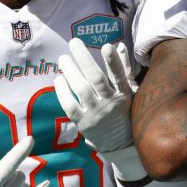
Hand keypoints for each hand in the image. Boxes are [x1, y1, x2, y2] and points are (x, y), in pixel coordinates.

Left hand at [55, 39, 135, 153]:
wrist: (120, 144)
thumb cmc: (123, 112)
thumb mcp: (128, 92)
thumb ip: (123, 68)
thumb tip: (120, 45)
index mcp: (123, 94)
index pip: (119, 76)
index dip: (113, 62)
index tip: (106, 46)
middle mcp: (110, 103)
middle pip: (96, 78)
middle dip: (84, 58)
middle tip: (74, 42)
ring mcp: (96, 114)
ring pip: (81, 89)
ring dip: (70, 71)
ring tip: (63, 58)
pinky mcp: (83, 123)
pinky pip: (70, 105)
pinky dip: (62, 92)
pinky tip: (58, 79)